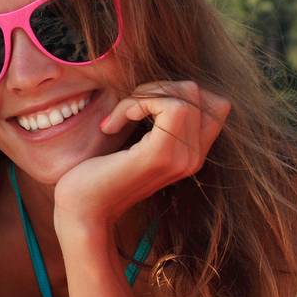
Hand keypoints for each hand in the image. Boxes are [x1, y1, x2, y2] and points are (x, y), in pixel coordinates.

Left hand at [54, 81, 230, 234]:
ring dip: (145, 94)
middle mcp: (194, 158)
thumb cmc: (100, 174)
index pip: (214, 103)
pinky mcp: (160, 155)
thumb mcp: (137, 142)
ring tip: (119, 117)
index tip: (140, 109)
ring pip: (187, 94)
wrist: (83, 211)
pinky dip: (135, 103)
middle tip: (128, 109)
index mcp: (191, 154)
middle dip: (159, 87)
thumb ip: (158, 122)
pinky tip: (112, 124)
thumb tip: (164, 86)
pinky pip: (169, 105)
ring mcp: (181, 158)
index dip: (175, 92)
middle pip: (200, 93)